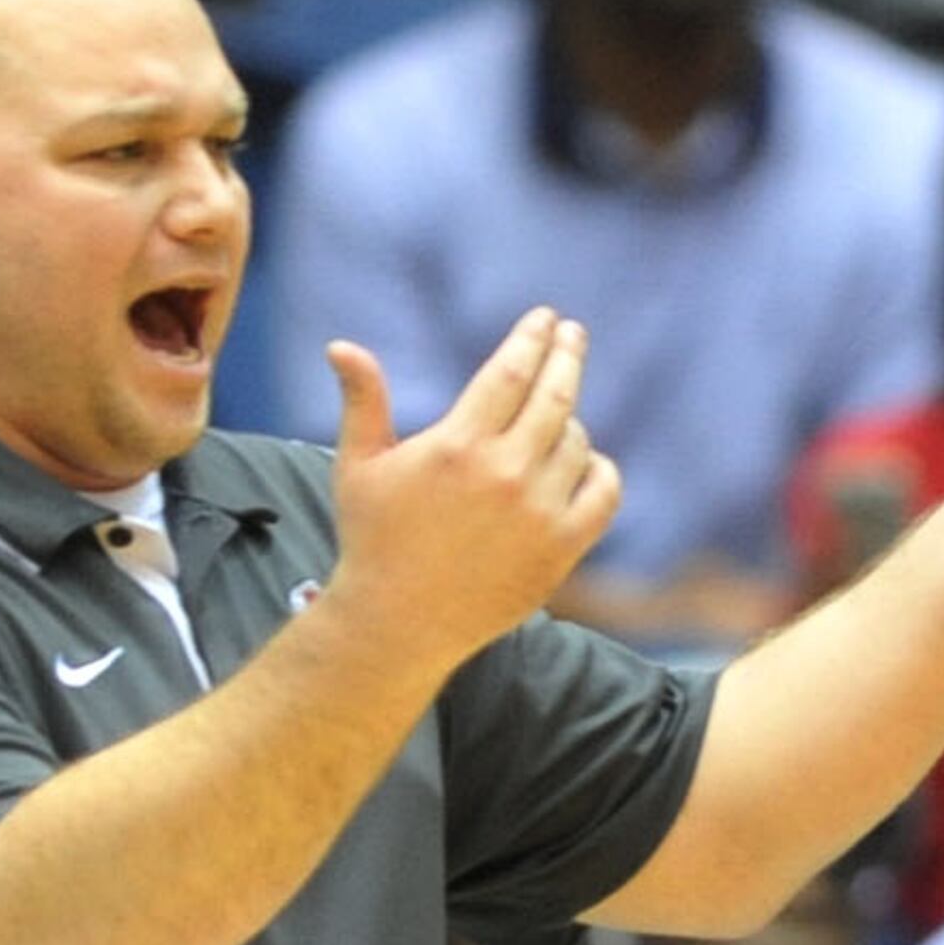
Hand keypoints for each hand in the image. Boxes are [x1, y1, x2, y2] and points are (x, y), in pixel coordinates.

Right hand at [323, 308, 622, 672]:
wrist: (398, 625)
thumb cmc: (373, 540)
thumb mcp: (358, 466)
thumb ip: (362, 401)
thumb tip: (340, 344)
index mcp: (456, 446)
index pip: (511, 372)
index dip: (532, 339)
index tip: (546, 319)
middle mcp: (504, 475)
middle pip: (555, 397)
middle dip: (567, 356)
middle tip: (573, 334)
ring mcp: (538, 513)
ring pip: (577, 443)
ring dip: (570, 421)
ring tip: (557, 416)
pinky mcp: (560, 550)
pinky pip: (603, 493)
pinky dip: (601, 470)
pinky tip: (587, 462)